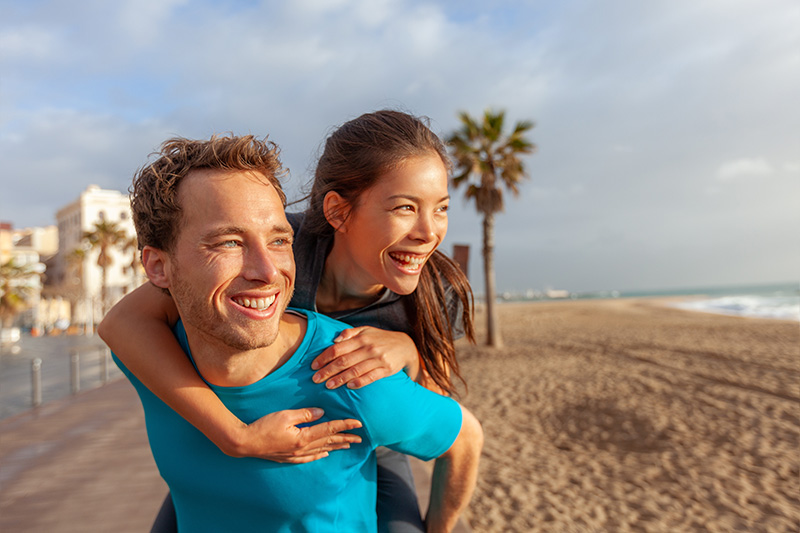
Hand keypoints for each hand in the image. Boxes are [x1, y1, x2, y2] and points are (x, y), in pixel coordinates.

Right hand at [234, 408, 362, 462]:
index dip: (344, 425)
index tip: (358, 423)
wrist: (244, 442)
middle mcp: (302, 448)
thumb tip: (322, 413)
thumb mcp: (285, 416)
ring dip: (335, 447)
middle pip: (328, 441)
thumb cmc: (263, 426)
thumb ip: (305, 414)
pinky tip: (325, 454)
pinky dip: (319, 455)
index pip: (329, 429)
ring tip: (347, 445)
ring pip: (321, 450)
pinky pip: (309, 458)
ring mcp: (295, 454)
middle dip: (345, 439)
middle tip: (360, 439)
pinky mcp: (288, 457)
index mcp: (303, 437)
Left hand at [310, 327, 419, 388]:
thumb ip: (350, 333)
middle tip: (315, 379)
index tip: (314, 366)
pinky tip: (349, 386)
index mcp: (361, 338)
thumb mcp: (366, 330)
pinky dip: (359, 382)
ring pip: (355, 370)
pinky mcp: (386, 370)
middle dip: (328, 370)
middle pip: (344, 361)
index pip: (338, 348)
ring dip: (340, 379)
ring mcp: (378, 359)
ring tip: (328, 386)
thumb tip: (334, 339)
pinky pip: (370, 377)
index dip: (324, 357)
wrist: (406, 346)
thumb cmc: (381, 339)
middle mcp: (368, 348)